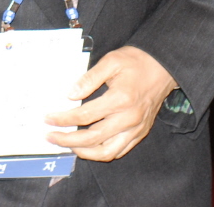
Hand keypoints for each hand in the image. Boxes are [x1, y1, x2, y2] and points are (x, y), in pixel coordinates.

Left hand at [43, 45, 177, 161]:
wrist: (164, 67)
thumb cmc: (136, 61)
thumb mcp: (111, 61)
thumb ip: (89, 78)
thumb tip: (70, 94)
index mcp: (120, 99)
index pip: (84, 115)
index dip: (63, 119)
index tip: (48, 118)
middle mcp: (128, 119)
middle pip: (92, 138)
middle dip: (67, 140)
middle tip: (50, 136)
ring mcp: (135, 129)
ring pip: (106, 151)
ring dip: (83, 152)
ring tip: (67, 145)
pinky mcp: (140, 133)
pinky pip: (118, 151)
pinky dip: (101, 153)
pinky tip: (88, 147)